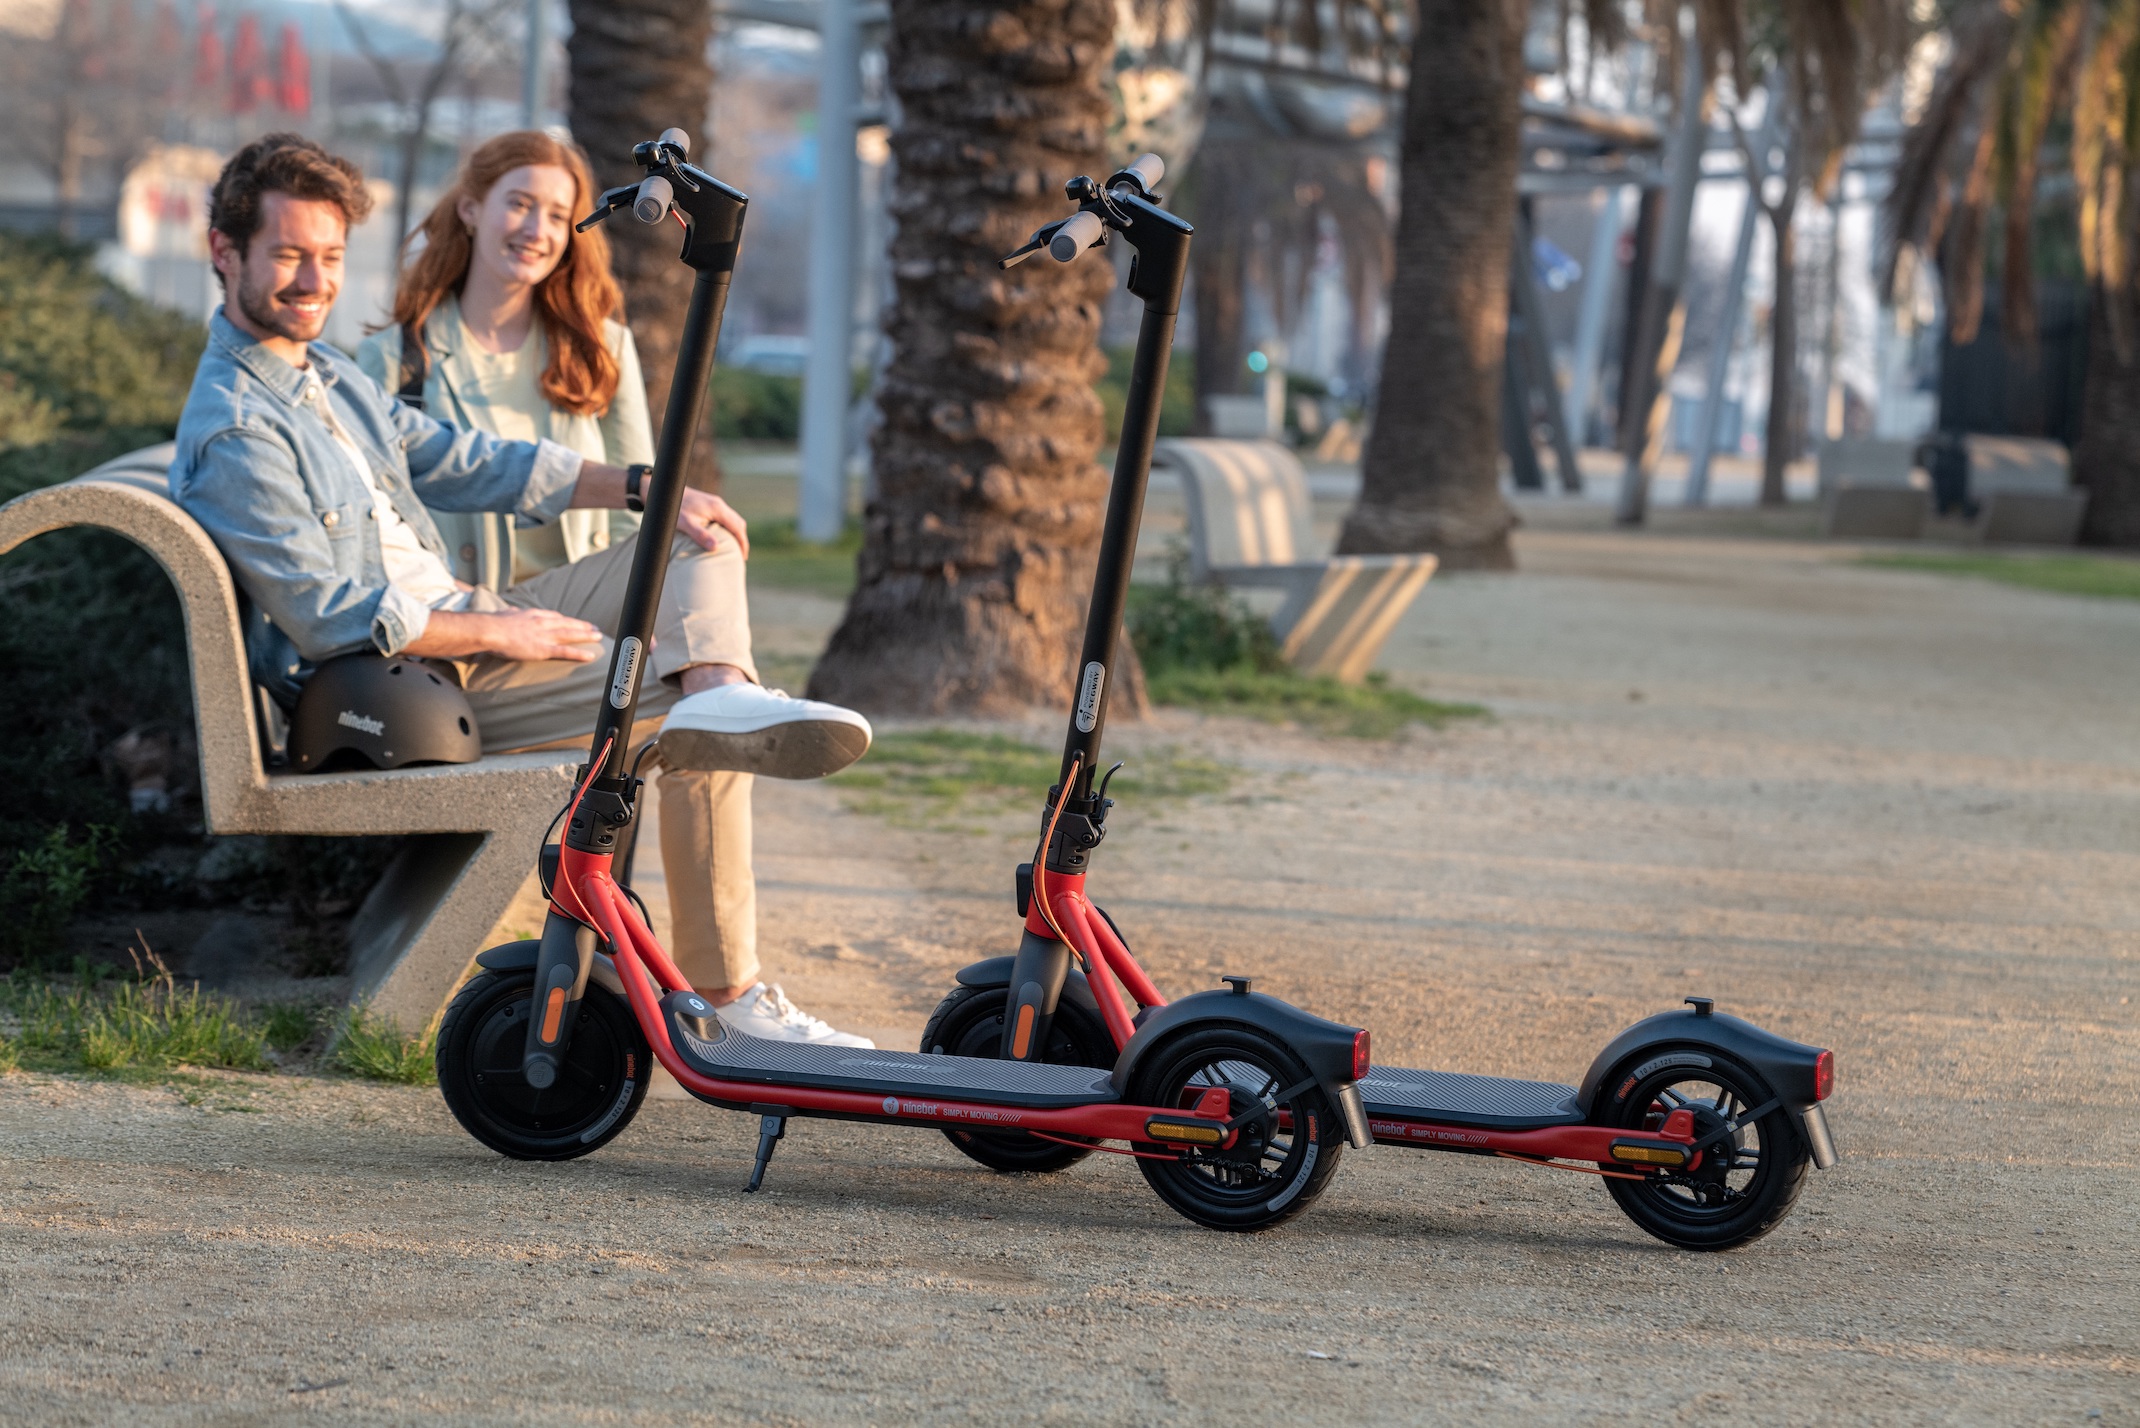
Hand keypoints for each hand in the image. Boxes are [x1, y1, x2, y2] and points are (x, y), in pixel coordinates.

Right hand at [480, 607, 603, 661]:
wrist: (489, 629)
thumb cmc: (492, 623)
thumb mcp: (505, 613)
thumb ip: (511, 613)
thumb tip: (511, 611)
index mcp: (533, 614)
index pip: (555, 616)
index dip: (567, 620)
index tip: (574, 622)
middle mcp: (543, 623)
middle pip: (567, 623)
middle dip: (582, 626)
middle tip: (594, 628)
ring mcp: (545, 636)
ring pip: (571, 635)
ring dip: (586, 636)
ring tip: (598, 637)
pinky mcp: (543, 649)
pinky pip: (566, 651)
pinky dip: (579, 653)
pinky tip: (590, 655)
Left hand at [677, 487, 747, 556]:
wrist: (670, 492)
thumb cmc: (676, 508)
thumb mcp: (686, 523)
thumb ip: (701, 535)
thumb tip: (716, 548)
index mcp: (718, 509)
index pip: (738, 527)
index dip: (742, 543)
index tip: (743, 557)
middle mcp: (720, 505)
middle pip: (739, 523)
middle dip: (742, 539)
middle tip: (740, 555)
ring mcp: (716, 503)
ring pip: (733, 519)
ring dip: (736, 533)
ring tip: (733, 548)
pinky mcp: (711, 504)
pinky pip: (726, 517)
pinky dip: (729, 528)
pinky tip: (723, 536)